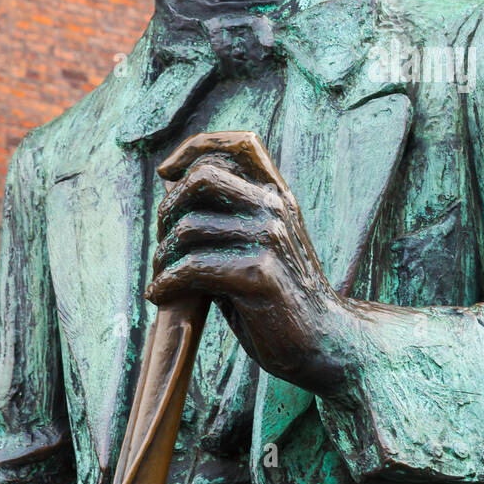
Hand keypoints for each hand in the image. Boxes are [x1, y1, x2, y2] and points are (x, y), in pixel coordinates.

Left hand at [148, 131, 351, 395]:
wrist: (322, 340)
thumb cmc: (278, 297)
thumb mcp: (258, 245)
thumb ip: (227, 218)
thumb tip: (171, 195)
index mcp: (277, 195)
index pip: (238, 144)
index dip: (193, 148)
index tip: (166, 173)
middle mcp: (275, 207)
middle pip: (200, 179)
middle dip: (167, 211)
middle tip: (164, 246)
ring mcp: (270, 238)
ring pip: (188, 227)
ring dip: (162, 258)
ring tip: (162, 278)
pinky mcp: (260, 274)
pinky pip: (193, 267)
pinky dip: (166, 282)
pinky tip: (161, 296)